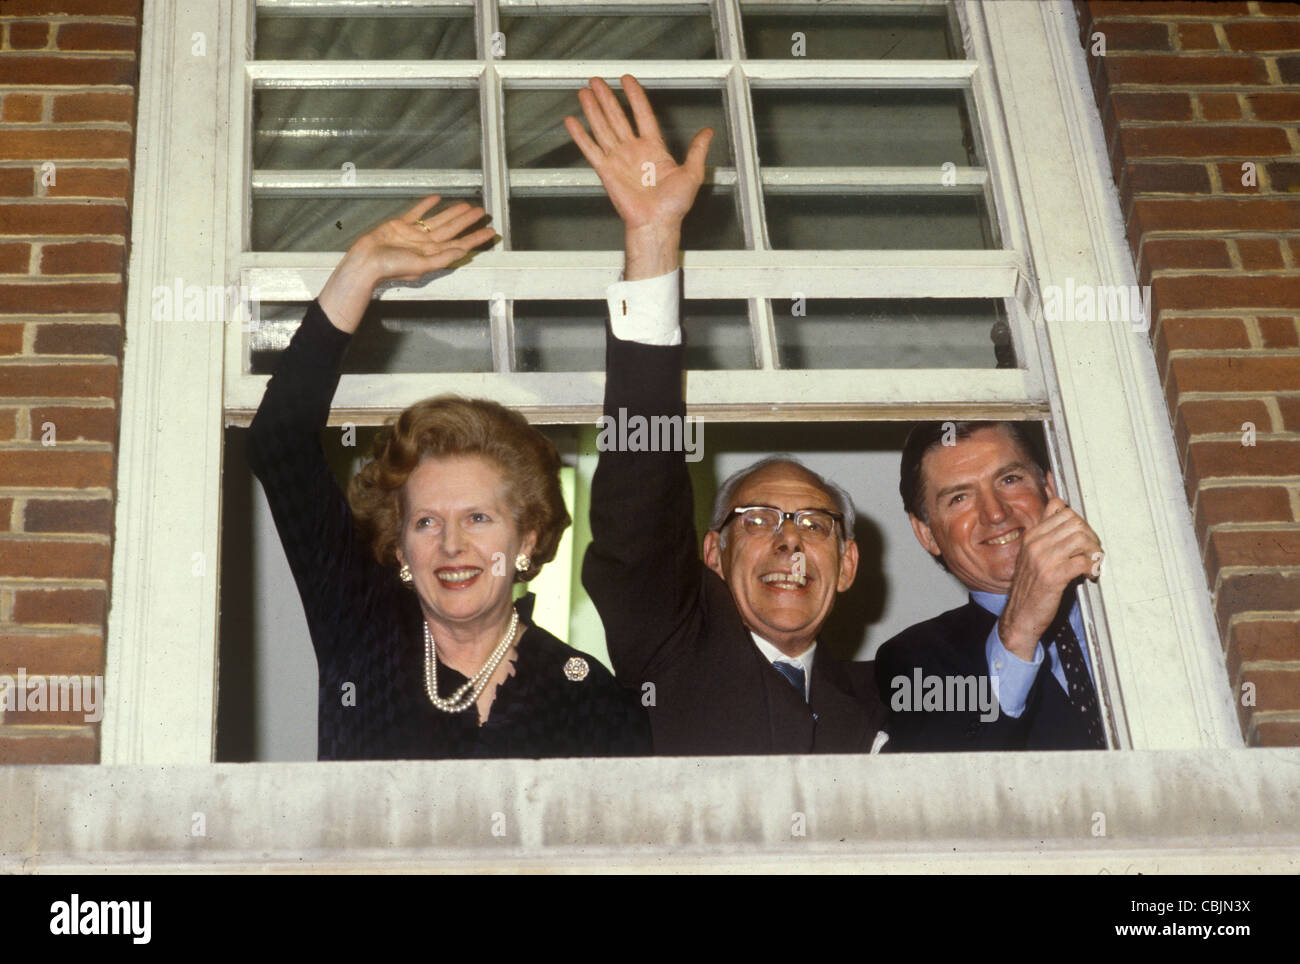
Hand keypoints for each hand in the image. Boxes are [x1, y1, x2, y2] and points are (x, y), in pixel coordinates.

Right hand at [317, 195, 496, 333]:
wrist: (365, 261)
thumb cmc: (390, 268)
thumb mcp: (420, 265)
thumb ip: (442, 259)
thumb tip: (461, 253)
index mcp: (432, 255)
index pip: (460, 245)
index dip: (476, 238)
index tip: (490, 232)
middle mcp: (426, 245)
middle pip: (452, 230)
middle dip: (467, 222)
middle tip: (482, 213)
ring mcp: (413, 234)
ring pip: (438, 220)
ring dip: (452, 213)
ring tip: (466, 206)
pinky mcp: (399, 226)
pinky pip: (417, 213)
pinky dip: (426, 205)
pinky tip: (436, 199)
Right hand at [564, 75, 712, 278]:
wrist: (657, 224)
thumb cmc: (674, 206)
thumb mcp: (693, 173)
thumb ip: (697, 150)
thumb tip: (708, 132)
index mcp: (654, 148)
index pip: (642, 114)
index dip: (635, 96)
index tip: (627, 80)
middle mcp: (634, 151)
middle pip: (617, 117)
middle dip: (607, 98)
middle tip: (597, 81)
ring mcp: (618, 160)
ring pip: (603, 128)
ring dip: (593, 110)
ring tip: (585, 92)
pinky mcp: (606, 171)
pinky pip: (591, 150)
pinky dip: (580, 136)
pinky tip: (572, 122)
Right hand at [997, 497, 1102, 659]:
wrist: (1020, 616)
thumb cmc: (1030, 588)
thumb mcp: (1031, 556)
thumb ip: (1045, 536)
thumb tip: (1066, 516)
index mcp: (1031, 536)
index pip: (1060, 508)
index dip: (1078, 520)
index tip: (1082, 536)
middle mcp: (1035, 544)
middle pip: (1074, 521)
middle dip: (1090, 535)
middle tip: (1092, 551)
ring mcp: (1043, 560)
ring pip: (1081, 539)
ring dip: (1094, 551)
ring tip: (1093, 562)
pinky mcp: (1053, 577)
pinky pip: (1082, 561)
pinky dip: (1092, 567)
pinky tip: (1090, 575)